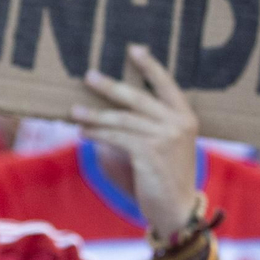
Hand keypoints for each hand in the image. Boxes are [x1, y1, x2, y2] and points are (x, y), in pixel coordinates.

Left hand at [72, 45, 201, 237]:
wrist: (178, 210)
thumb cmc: (166, 178)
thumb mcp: (164, 146)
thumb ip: (145, 126)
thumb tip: (110, 109)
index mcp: (185, 117)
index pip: (166, 84)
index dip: (150, 66)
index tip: (134, 49)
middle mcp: (178, 123)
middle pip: (137, 97)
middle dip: (109, 86)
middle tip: (89, 76)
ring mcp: (165, 137)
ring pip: (121, 119)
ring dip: (94, 114)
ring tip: (74, 111)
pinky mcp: (149, 153)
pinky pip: (116, 138)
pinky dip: (96, 134)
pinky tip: (82, 132)